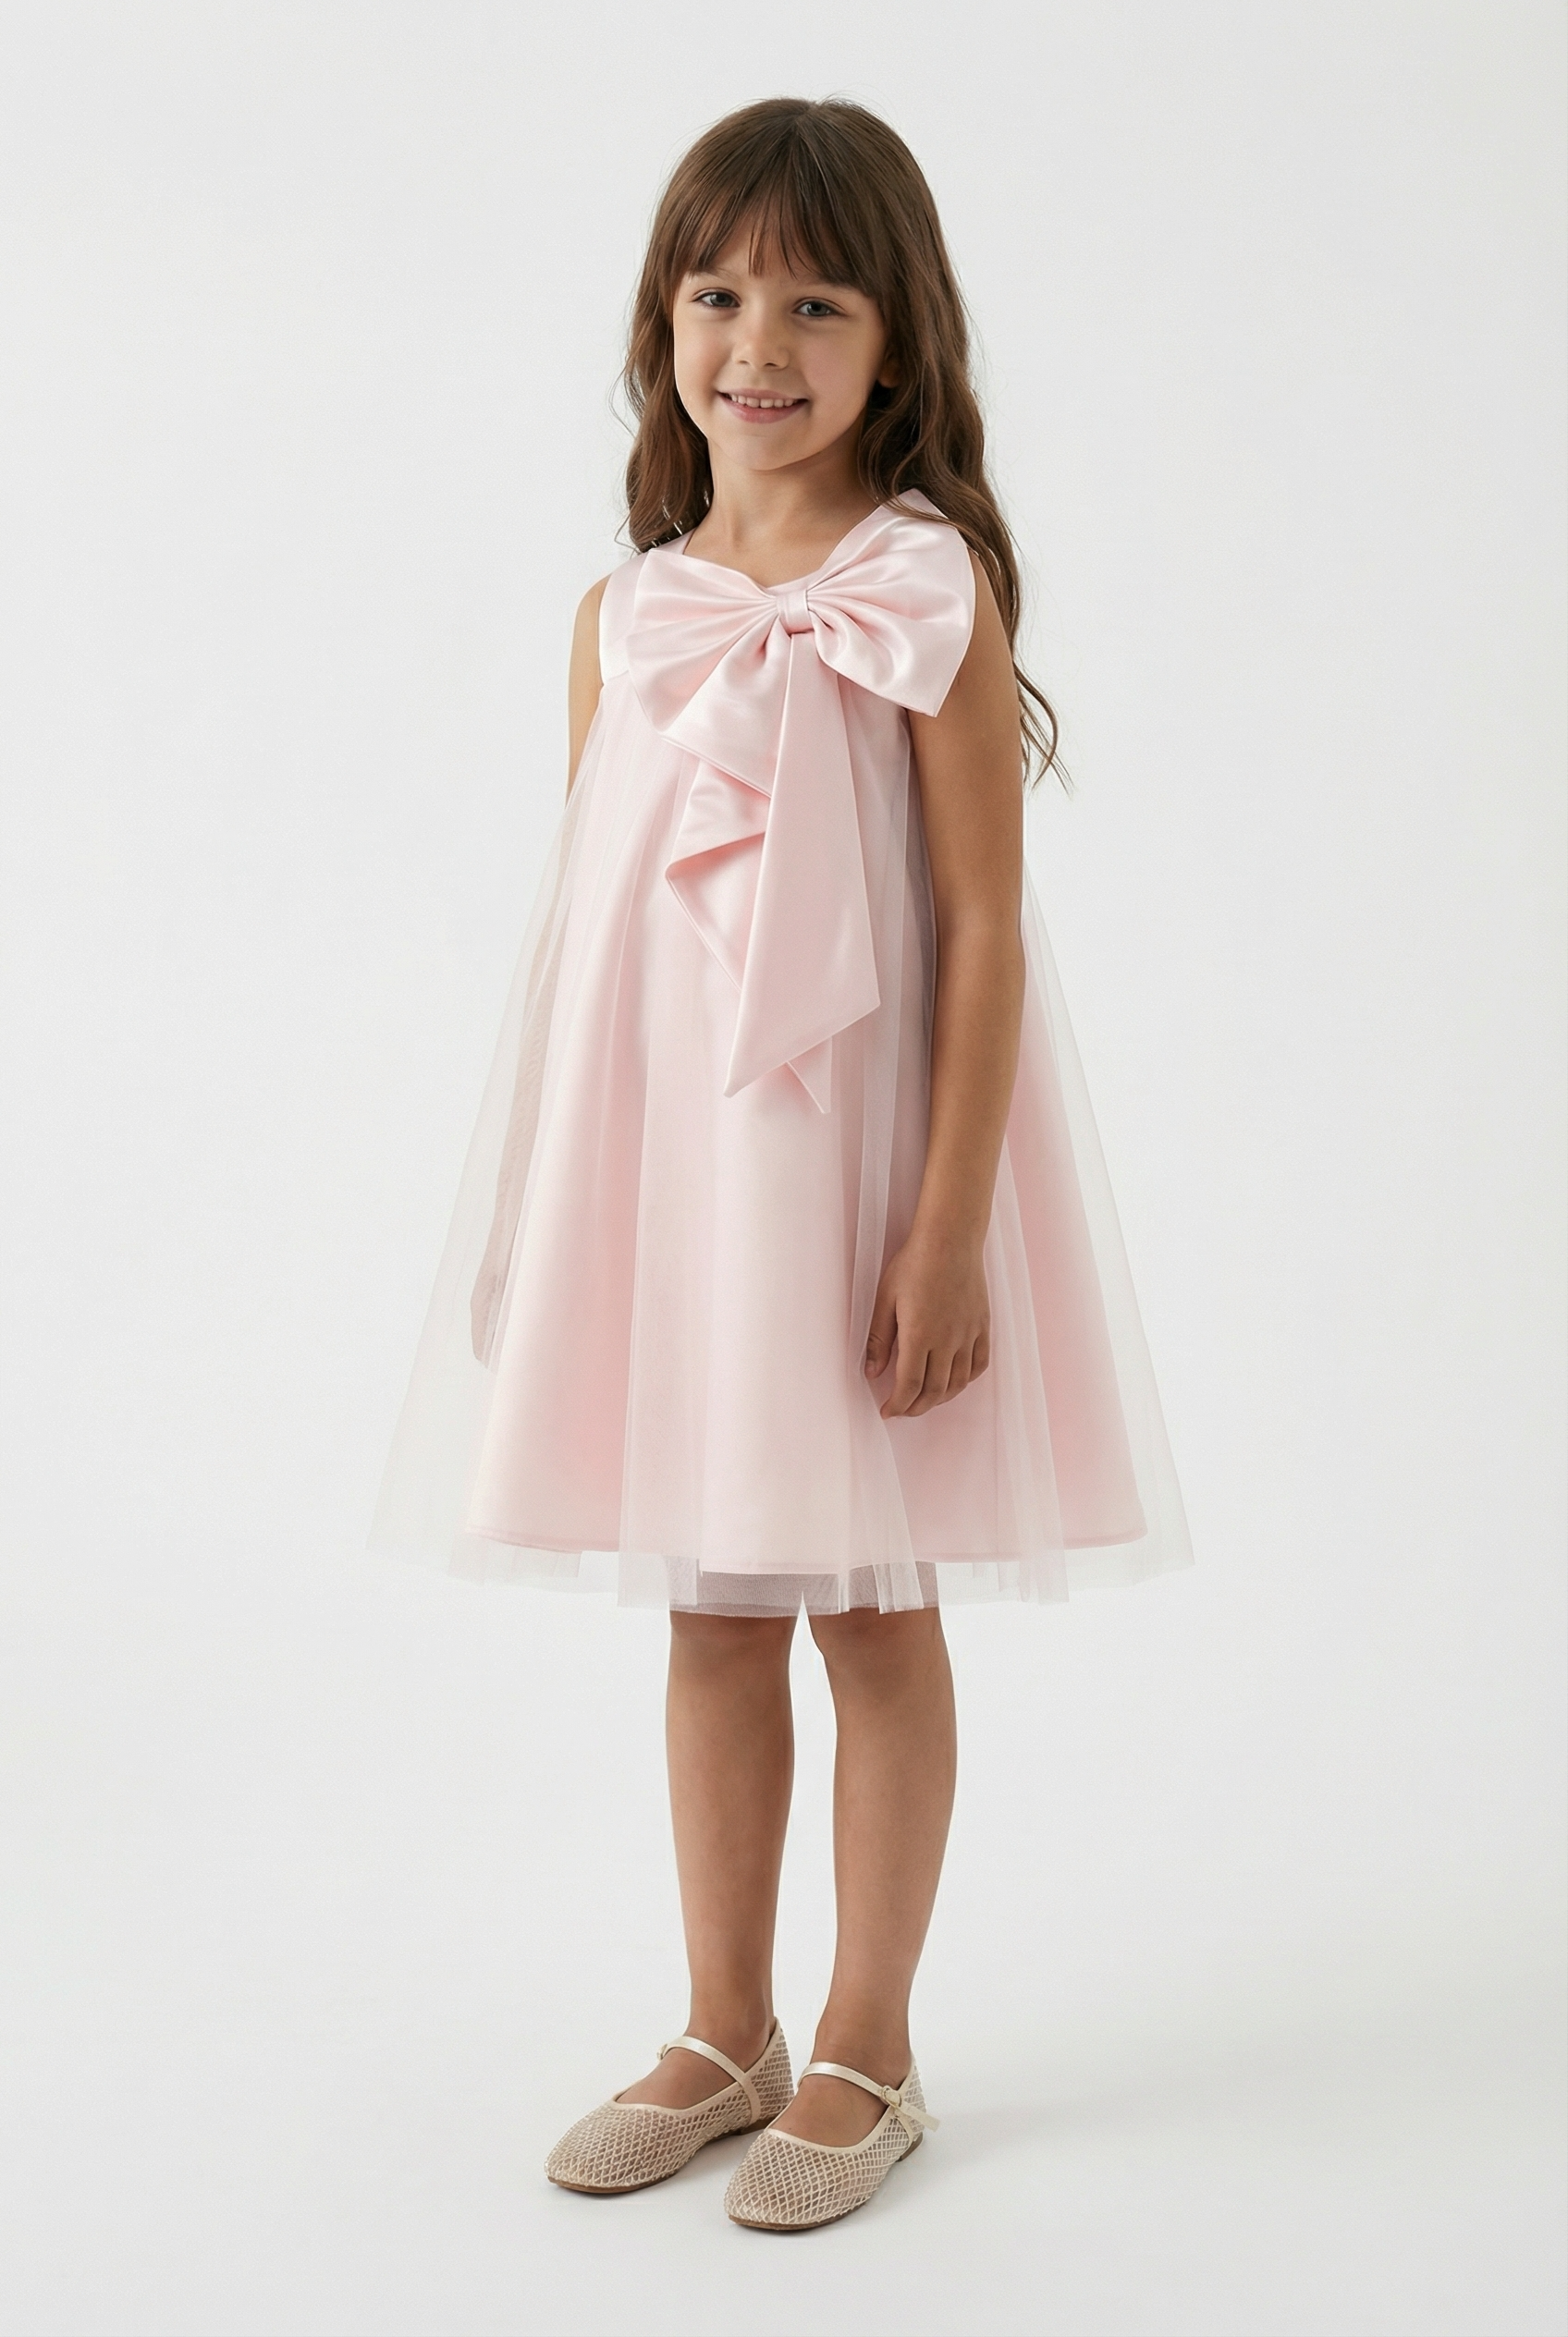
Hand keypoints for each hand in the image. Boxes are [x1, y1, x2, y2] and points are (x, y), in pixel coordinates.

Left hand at [864, 1231, 990, 1416]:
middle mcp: (947, 1340)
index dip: (898, 1405)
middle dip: (916, 1407)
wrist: (950, 1239)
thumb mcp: (885, 1298)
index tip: (888, 1412)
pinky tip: (954, 1380)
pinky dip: (966, 1380)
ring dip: (940, 1398)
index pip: (909, 1385)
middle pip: (934, 1390)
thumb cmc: (914, 1263)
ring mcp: (968, 1334)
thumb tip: (872, 1373)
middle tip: (903, 1410)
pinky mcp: (982, 1326)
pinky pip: (979, 1364)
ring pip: (958, 1382)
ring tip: (925, 1399)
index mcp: (919, 1335)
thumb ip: (879, 1339)